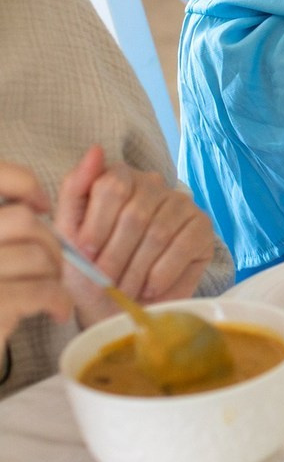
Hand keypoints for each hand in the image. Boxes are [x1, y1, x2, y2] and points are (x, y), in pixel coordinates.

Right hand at [0, 162, 72, 353]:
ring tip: (52, 289)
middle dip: (50, 245)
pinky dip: (57, 300)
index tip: (40, 206)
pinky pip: (40, 289)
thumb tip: (97, 151)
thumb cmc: (7, 290)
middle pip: (24, 223)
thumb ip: (60, 198)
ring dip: (55, 274)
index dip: (23, 183)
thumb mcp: (23, 243)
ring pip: (36, 255)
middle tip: (51, 265)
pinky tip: (57, 310)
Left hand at [54, 146, 217, 323]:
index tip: (86, 254)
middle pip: (135, 213)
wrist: (118, 307)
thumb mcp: (69, 234)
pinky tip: (150, 288)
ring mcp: (182, 203)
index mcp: (121, 177)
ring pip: (158, 233)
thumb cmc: (91, 270)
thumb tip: (95, 149)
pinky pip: (182, 247)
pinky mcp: (202, 227)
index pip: (112, 185)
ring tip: (125, 291)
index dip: (96, 225)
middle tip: (106, 283)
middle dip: (115, 256)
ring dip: (136, 270)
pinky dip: (160, 274)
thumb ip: (74, 190)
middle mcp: (155, 184)